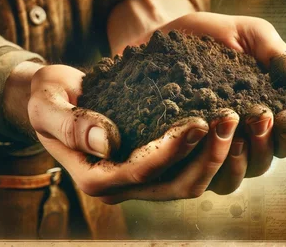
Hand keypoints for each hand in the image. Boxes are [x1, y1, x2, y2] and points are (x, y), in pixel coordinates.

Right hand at [24, 64, 241, 203]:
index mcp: (95, 177)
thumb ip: (70, 124)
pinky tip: (228, 124)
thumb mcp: (47, 105)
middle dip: (208, 156)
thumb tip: (106, 141)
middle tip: (232, 118)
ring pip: (190, 181)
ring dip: (217, 155)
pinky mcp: (154, 165)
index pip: (141, 170)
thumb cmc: (49, 100)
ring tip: (238, 119)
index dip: (173, 150)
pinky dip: (212, 151)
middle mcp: (122, 185)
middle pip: (177, 185)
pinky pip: (189, 167)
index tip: (199, 121)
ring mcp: (141, 178)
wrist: (57, 100)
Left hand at [154, 12, 285, 194]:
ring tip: (231, 133)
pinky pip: (198, 177)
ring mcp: (210, 150)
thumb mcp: (251, 35)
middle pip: (263, 162)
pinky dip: (204, 163)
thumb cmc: (213, 34)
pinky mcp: (182, 155)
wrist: (165, 34)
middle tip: (258, 118)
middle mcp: (240, 138)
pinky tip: (200, 136)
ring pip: (233, 178)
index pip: (285, 137)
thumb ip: (279, 57)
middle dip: (264, 144)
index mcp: (264, 114)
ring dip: (237, 160)